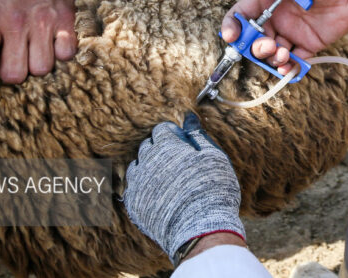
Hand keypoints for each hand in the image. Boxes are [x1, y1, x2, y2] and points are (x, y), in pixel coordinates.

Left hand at [0, 0, 77, 83]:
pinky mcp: (66, 22)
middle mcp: (16, 20)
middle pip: (14, 73)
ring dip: (37, 66)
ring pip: (41, 69)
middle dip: (13, 74)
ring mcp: (43, 22)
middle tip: (14, 63)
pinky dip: (60, 55)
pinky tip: (51, 46)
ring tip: (33, 54)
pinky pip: (65, 56)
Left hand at [124, 113, 244, 262]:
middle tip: (178, 162)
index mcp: (166, 146)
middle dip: (160, 148)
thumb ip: (198, 135)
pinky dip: (143, 187)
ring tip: (167, 179)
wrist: (200, 230)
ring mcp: (138, 183)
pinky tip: (157, 194)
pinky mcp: (134, 203)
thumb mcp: (214, 157)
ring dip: (149, 167)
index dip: (174, 135)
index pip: (162, 130)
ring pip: (138, 166)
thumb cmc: (212, 190)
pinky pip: (133, 188)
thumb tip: (189, 118)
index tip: (184, 145)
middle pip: (148, 146)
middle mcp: (147, 161)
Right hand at [221, 0, 347, 74]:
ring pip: (270, 53)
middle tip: (268, 44)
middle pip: (253, 39)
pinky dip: (288, 68)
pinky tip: (290, 66)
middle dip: (255, 46)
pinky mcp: (306, 45)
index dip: (232, 26)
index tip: (231, 37)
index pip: (241, 15)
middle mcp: (276, 18)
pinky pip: (292, 62)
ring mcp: (290, 33)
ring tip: (284, 54)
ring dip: (271, 58)